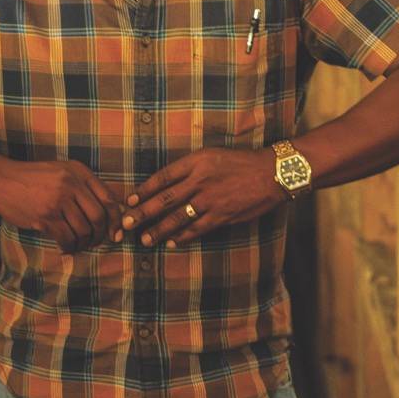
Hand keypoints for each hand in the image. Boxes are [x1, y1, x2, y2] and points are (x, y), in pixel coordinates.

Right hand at [0, 156, 120, 250]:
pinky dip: (69, 247)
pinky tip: (64, 249)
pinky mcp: (45, 215)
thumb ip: (82, 186)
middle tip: (93, 243)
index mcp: (79, 171)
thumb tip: (108, 212)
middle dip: (100, 235)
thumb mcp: (61, 171)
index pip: (109, 198)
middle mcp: (71, 183)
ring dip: (83, 243)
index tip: (115, 233)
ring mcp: (58, 199)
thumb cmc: (32, 179)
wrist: (0, 179)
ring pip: (83, 230)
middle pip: (98, 217)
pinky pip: (66, 237)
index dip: (116, 220)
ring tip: (76, 246)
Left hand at [119, 148, 287, 247]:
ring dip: (159, 230)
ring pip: (178, 218)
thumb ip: (191, 168)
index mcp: (196, 162)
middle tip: (127, 224)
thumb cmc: (241, 162)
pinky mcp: (222, 215)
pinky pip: (197, 229)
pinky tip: (172, 243)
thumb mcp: (212, 155)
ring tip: (145, 239)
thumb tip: (167, 184)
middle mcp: (200, 180)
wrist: (271, 173)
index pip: (163, 177)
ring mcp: (211, 200)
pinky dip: (183, 237)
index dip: (144, 190)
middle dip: (143, 213)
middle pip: (164, 199)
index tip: (130, 200)